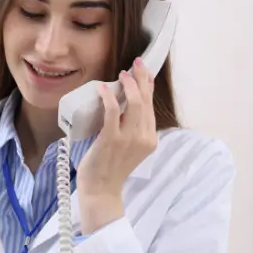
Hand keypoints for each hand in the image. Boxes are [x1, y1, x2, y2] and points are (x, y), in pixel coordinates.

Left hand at [77, 57, 157, 232]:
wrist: (101, 189)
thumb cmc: (110, 167)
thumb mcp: (128, 146)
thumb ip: (130, 127)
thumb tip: (122, 103)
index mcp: (150, 138)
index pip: (151, 105)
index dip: (148, 85)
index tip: (143, 70)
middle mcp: (144, 137)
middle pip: (145, 101)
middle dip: (142, 78)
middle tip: (136, 63)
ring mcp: (129, 139)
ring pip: (134, 104)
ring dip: (128, 85)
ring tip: (122, 75)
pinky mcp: (111, 140)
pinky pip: (112, 113)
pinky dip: (108, 98)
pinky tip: (103, 89)